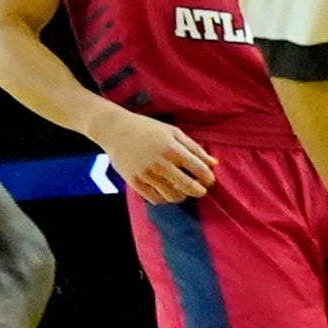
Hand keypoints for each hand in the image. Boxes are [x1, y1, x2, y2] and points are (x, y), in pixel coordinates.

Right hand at [101, 110, 216, 204]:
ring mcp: (146, 173)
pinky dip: (164, 198)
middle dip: (199, 191)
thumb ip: (194, 148)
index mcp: (172, 148)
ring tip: (180, 188)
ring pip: (174, 196)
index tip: (208, 179)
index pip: (200, 171)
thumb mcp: (172, 131)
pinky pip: (155, 199)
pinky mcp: (134, 181)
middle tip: (198, 188)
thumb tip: (214, 164)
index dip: (209, 178)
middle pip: (190, 187)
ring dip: (182, 195)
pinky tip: (164, 190)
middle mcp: (160, 163)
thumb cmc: (146, 128)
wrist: (113, 129)